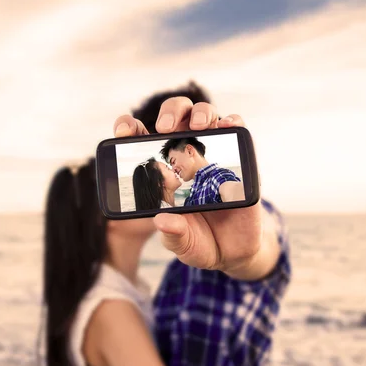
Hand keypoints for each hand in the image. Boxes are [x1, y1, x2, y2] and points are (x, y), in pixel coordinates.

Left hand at [113, 97, 263, 275]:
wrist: (234, 251)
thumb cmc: (200, 241)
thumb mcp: (183, 243)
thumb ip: (173, 234)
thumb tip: (163, 220)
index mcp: (162, 171)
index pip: (141, 140)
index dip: (130, 128)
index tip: (125, 130)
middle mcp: (186, 157)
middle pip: (176, 118)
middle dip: (169, 113)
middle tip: (165, 128)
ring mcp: (214, 155)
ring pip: (205, 116)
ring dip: (199, 113)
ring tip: (197, 126)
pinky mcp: (240, 160)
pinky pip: (236, 132)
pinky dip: (233, 122)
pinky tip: (228, 125)